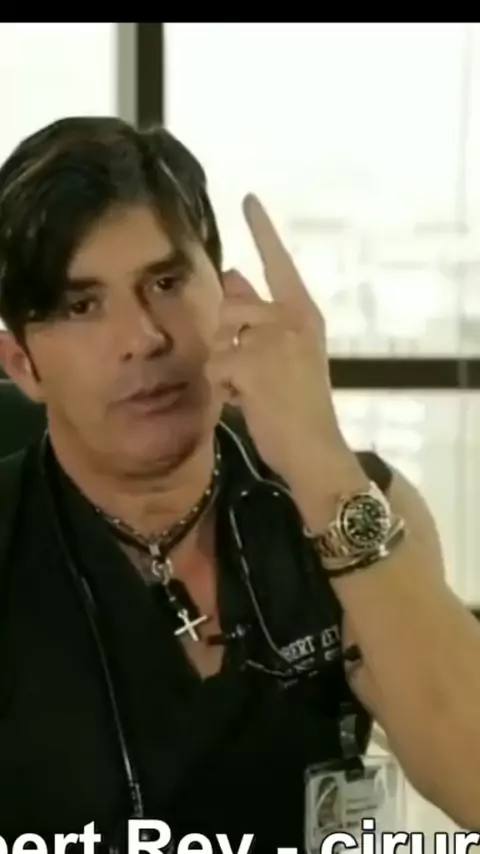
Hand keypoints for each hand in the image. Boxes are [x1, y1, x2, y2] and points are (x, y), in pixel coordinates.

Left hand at [208, 195, 365, 505]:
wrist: (315, 449)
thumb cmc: (300, 405)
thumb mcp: (287, 355)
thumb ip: (260, 316)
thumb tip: (231, 275)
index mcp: (305, 313)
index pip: (279, 263)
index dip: (263, 230)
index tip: (247, 198)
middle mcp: (293, 319)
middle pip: (228, 308)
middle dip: (224, 342)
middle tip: (247, 375)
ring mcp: (274, 340)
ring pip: (217, 337)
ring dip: (222, 367)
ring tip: (248, 390)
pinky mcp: (253, 364)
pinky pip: (214, 366)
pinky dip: (221, 389)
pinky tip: (245, 403)